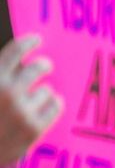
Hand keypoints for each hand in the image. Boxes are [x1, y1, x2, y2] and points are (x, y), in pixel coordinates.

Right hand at [0, 35, 62, 165]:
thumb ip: (2, 76)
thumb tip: (24, 59)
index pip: (14, 51)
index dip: (28, 42)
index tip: (37, 38)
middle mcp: (6, 92)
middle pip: (39, 67)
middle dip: (43, 65)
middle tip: (45, 66)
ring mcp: (21, 111)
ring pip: (47, 89)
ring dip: (42, 93)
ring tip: (30, 103)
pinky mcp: (34, 128)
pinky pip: (56, 105)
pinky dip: (52, 105)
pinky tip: (44, 109)